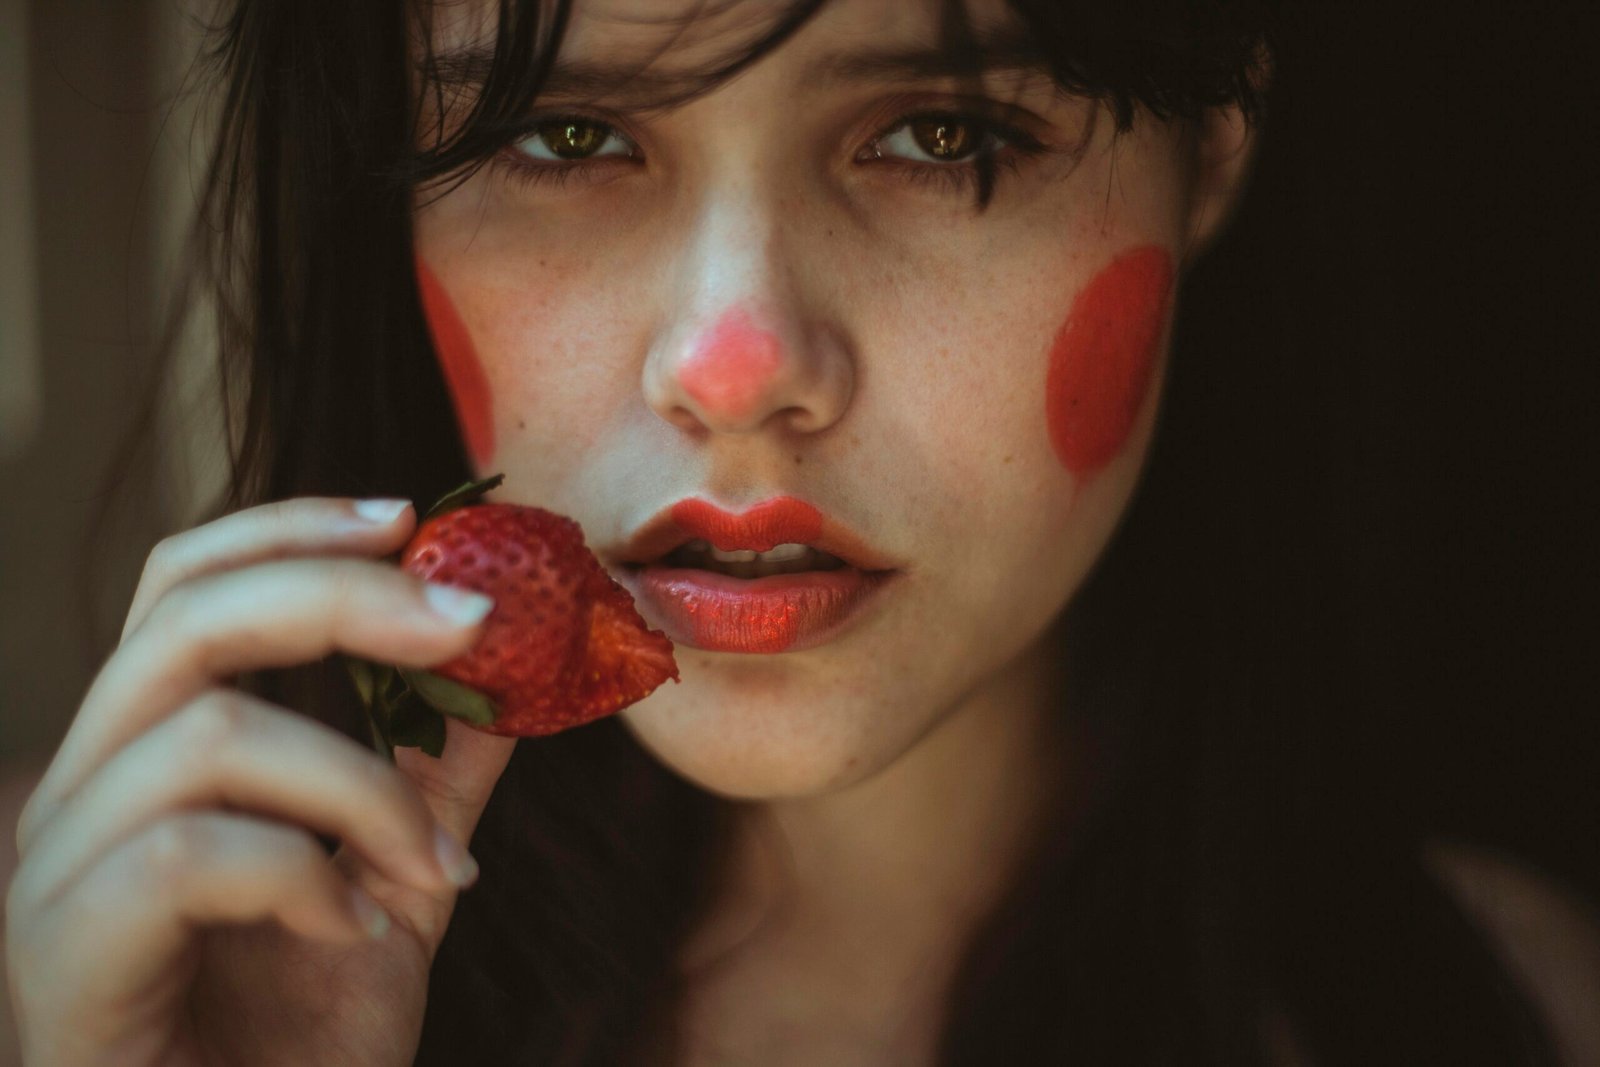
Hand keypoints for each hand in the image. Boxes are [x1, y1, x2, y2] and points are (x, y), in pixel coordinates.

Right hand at [4, 497, 516, 1065]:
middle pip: (186, 619)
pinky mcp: (60, 955)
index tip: (414, 518)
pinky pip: (186, 853)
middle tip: (477, 623)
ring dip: (362, 790)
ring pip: (206, 736)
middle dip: (346, 598)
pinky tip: (358, 932)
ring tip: (438, 869)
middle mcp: (83, 794)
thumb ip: (441, 773)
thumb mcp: (400, 878)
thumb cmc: (303, 1037)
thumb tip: (521, 668)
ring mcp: (57, 874)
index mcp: (150, 755)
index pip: (185, 583)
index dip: (294, 528)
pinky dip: (305, 877)